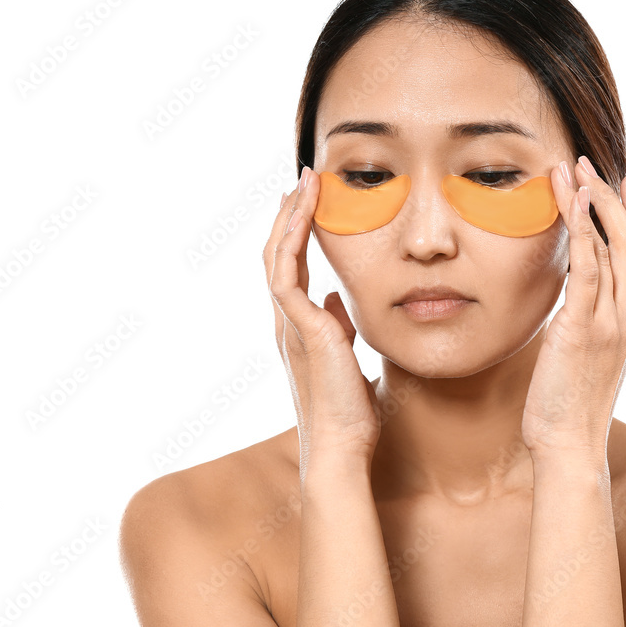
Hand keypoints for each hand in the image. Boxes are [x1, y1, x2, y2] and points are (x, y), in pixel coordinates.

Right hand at [263, 167, 380, 470]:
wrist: (342, 446)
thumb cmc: (347, 411)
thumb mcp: (346, 356)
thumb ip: (337, 327)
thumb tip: (337, 301)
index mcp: (298, 328)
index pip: (292, 269)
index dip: (298, 234)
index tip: (308, 203)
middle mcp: (287, 322)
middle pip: (279, 254)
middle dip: (290, 215)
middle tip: (303, 180)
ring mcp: (290, 324)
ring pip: (278, 256)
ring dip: (291, 216)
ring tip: (304, 182)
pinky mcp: (302, 329)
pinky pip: (287, 272)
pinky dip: (294, 237)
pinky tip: (306, 211)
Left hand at [521, 156, 625, 460]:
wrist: (568, 447)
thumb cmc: (566, 408)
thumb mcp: (582, 361)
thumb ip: (583, 328)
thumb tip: (566, 308)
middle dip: (619, 199)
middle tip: (598, 164)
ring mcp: (611, 322)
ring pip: (615, 246)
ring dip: (596, 201)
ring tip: (576, 168)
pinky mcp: (583, 328)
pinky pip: (588, 267)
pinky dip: (583, 229)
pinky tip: (572, 201)